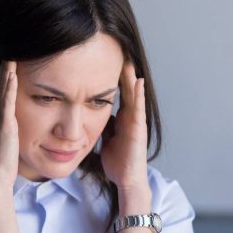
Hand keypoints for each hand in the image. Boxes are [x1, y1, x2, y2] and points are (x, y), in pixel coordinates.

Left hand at [100, 61, 149, 192]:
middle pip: (126, 90)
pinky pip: (138, 108)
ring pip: (134, 95)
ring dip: (132, 78)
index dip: (111, 78)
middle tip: (119, 53)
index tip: (105, 62)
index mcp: (121, 119)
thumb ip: (103, 125)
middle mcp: (130, 117)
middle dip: (122, 73)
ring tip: (129, 60)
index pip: (116, 94)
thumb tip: (94, 114)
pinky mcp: (138, 129)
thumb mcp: (105, 138)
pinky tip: (138, 81)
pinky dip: (139, 94)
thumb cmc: (117, 161)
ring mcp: (136, 122)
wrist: (126, 179)